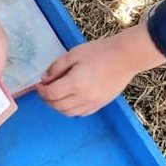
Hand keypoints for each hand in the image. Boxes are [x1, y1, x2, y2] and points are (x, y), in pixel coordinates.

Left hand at [38, 23, 165, 114]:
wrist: (125, 57)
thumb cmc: (99, 52)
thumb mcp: (74, 54)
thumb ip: (56, 67)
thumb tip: (44, 79)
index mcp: (75, 83)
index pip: (51, 94)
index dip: (41, 91)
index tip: (40, 84)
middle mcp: (83, 97)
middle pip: (57, 106)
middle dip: (47, 99)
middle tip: (46, 90)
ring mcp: (92, 103)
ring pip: (68, 113)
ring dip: (58, 106)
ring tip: (57, 95)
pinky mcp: (100, 105)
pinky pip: (81, 114)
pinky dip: (71, 110)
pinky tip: (71, 100)